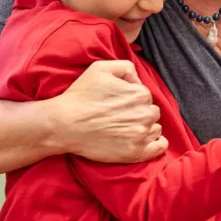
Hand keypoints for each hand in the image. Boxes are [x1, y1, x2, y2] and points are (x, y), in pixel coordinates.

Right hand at [49, 60, 166, 162]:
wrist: (62, 125)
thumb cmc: (80, 96)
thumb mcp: (102, 68)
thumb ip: (126, 67)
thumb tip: (137, 80)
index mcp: (140, 94)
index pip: (145, 96)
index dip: (132, 99)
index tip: (118, 104)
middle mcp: (145, 114)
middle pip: (151, 112)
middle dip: (140, 113)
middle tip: (120, 117)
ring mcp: (141, 135)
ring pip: (155, 129)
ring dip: (145, 128)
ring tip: (125, 130)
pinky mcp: (135, 152)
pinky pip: (159, 148)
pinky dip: (156, 145)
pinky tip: (146, 142)